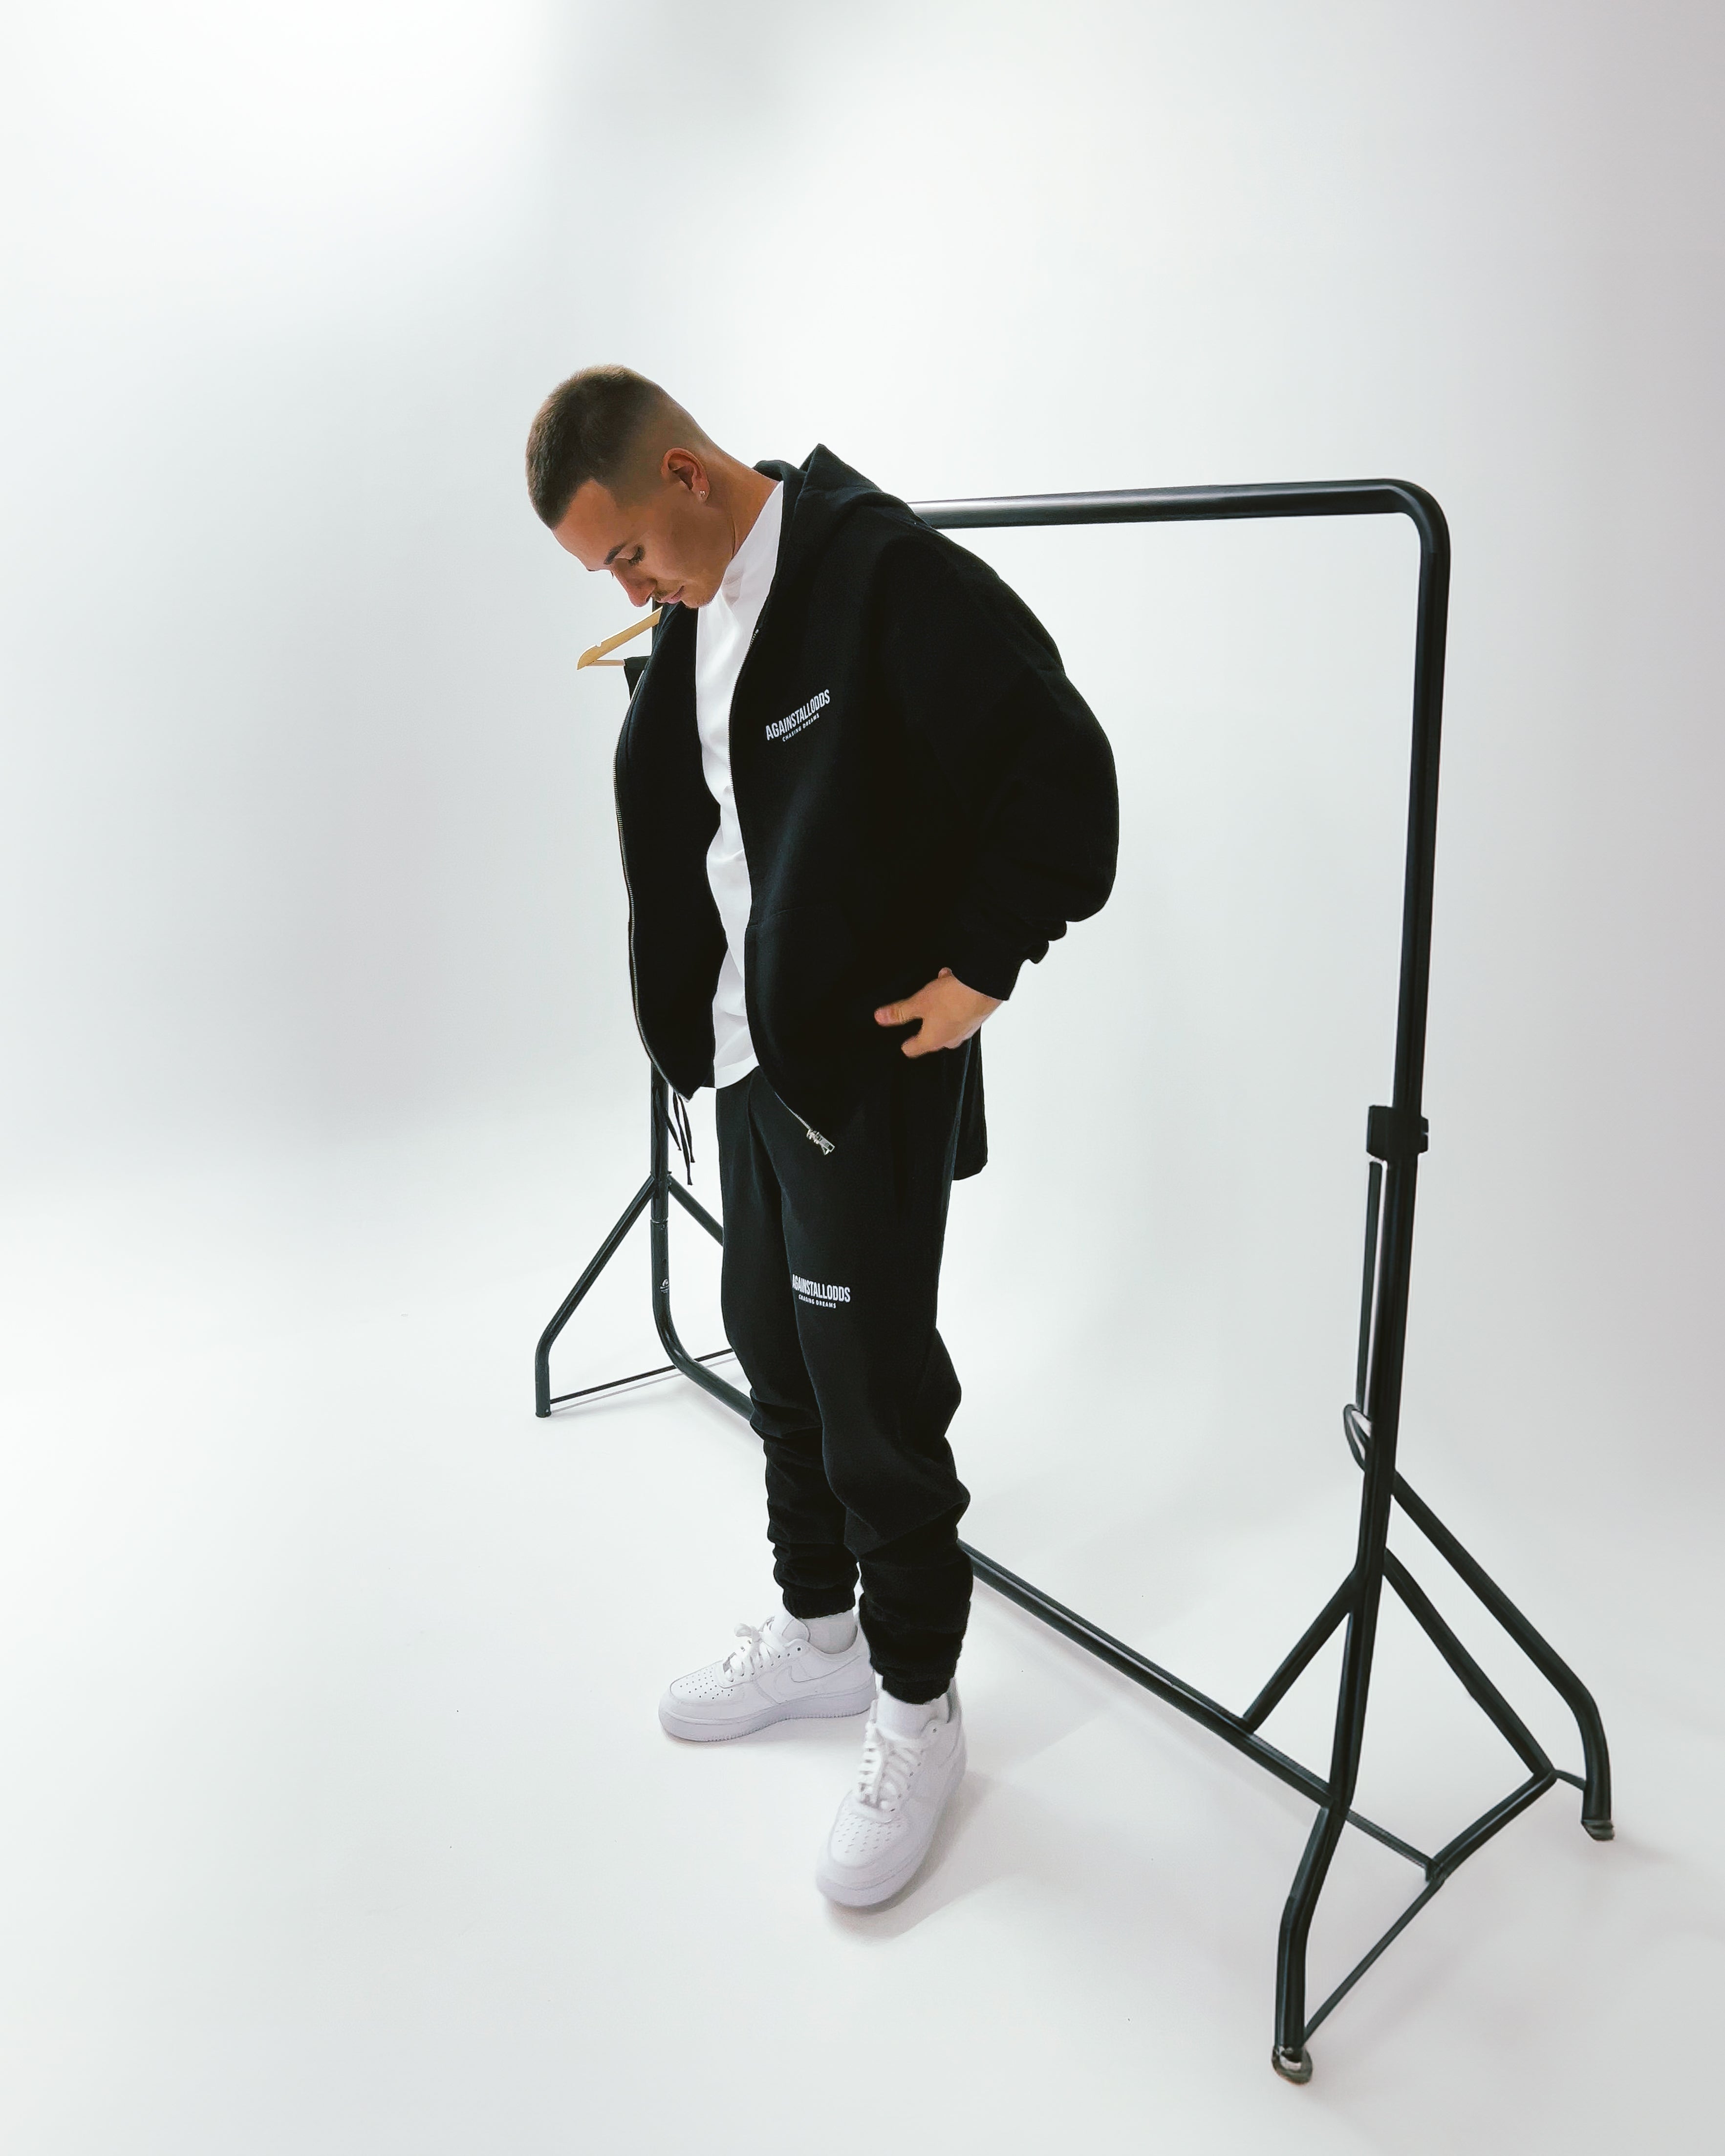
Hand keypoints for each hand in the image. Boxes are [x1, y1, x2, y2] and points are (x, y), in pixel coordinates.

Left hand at [873, 968, 1001, 1056]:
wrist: (985, 988)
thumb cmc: (951, 998)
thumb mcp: (919, 1002)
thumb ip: (899, 1012)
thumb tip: (879, 1018)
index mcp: (932, 1041)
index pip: (912, 1050)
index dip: (905, 1043)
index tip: (901, 1038)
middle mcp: (950, 1040)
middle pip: (930, 1035)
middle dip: (924, 1019)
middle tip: (920, 1004)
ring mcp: (965, 1031)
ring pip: (946, 1020)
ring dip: (940, 1005)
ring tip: (937, 986)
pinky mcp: (976, 1018)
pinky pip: (959, 1010)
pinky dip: (953, 998)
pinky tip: (951, 981)